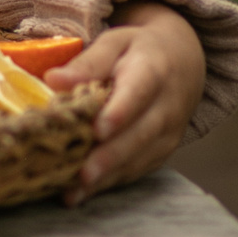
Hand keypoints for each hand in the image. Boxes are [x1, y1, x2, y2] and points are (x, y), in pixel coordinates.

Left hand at [46, 1, 205, 205]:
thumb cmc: (139, 50)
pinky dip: (111, 182)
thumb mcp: (115, 43)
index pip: (138, 95)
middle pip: (140, 135)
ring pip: (139, 159)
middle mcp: (167, 107)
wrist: (184, 62)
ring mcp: (168, 133)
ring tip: (74, 191)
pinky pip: (138, 170)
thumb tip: (53, 80)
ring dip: (107, 176)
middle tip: (82, 174)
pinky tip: (82, 193)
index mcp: (153, 71)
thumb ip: (88, 62)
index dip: (119, 113)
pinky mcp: (162, 151)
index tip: (97, 130)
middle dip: (110, 157)